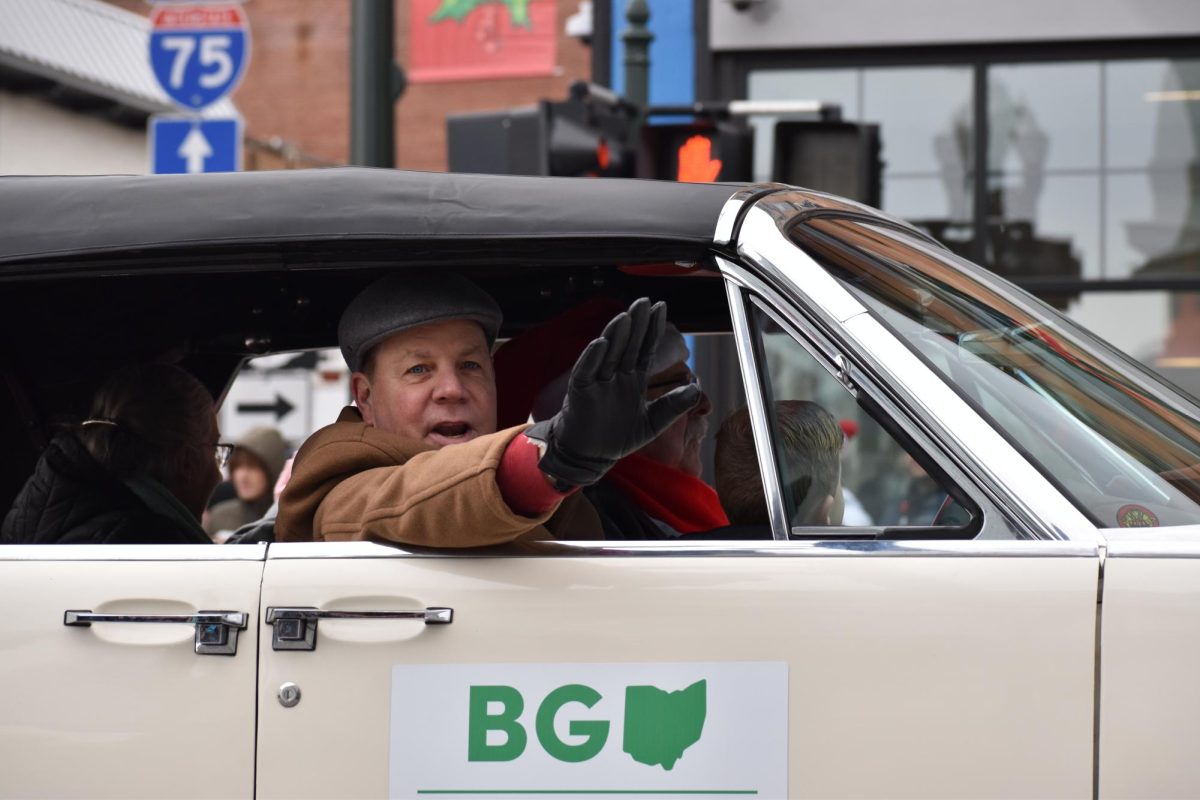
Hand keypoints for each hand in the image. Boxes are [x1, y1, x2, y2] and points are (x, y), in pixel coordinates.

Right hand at [525, 298, 701, 487]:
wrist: (590, 456)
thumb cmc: (618, 437)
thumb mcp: (653, 422)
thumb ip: (673, 406)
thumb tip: (697, 389)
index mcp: (633, 378)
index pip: (645, 348)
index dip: (653, 329)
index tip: (660, 307)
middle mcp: (616, 374)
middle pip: (627, 344)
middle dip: (636, 324)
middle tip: (643, 302)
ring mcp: (597, 380)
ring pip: (608, 353)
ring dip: (616, 335)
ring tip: (625, 317)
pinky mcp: (580, 391)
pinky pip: (586, 371)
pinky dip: (593, 357)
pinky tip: (601, 343)